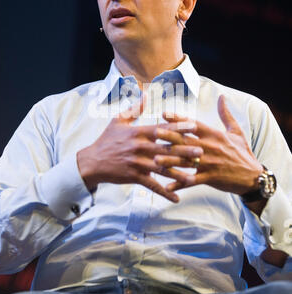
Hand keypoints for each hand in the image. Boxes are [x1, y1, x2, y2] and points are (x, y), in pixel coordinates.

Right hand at [77, 97, 202, 202]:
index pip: (161, 129)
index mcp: (138, 132)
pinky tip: (176, 198)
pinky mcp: (134, 177)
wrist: (92, 162)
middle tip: (201, 151)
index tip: (194, 126)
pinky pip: (152, 185)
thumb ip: (134, 109)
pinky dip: (164, 192)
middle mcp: (139, 147)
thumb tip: (145, 95)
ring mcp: (137, 163)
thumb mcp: (118, 121)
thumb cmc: (106, 140)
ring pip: (162, 169)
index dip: (178, 127)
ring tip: (194, 176)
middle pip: (166, 149)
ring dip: (179, 173)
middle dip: (184, 151)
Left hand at [154, 95, 262, 195]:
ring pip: (186, 161)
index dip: (178, 118)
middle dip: (169, 137)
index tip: (164, 113)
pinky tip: (167, 187)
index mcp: (215, 135)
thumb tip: (222, 97)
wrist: (253, 177)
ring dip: (170, 161)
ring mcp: (210, 164)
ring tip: (155, 160)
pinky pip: (192, 181)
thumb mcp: (236, 132)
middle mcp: (210, 148)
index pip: (193, 124)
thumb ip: (226, 114)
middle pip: (186, 140)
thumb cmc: (243, 153)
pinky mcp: (210, 178)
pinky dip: (179, 184)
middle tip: (154, 133)